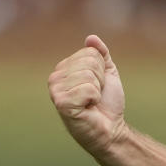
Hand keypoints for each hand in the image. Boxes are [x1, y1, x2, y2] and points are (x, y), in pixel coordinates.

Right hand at [48, 35, 126, 161]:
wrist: (110, 128)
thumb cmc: (106, 103)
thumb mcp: (107, 74)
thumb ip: (101, 55)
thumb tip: (91, 38)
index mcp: (64, 69)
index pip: (89, 53)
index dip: (101, 69)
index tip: (98, 85)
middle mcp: (55, 78)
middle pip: (89, 62)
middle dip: (100, 79)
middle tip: (95, 95)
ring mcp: (55, 91)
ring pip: (88, 75)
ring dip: (97, 90)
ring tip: (91, 102)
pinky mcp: (61, 103)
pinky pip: (87, 89)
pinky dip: (94, 99)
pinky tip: (88, 108)